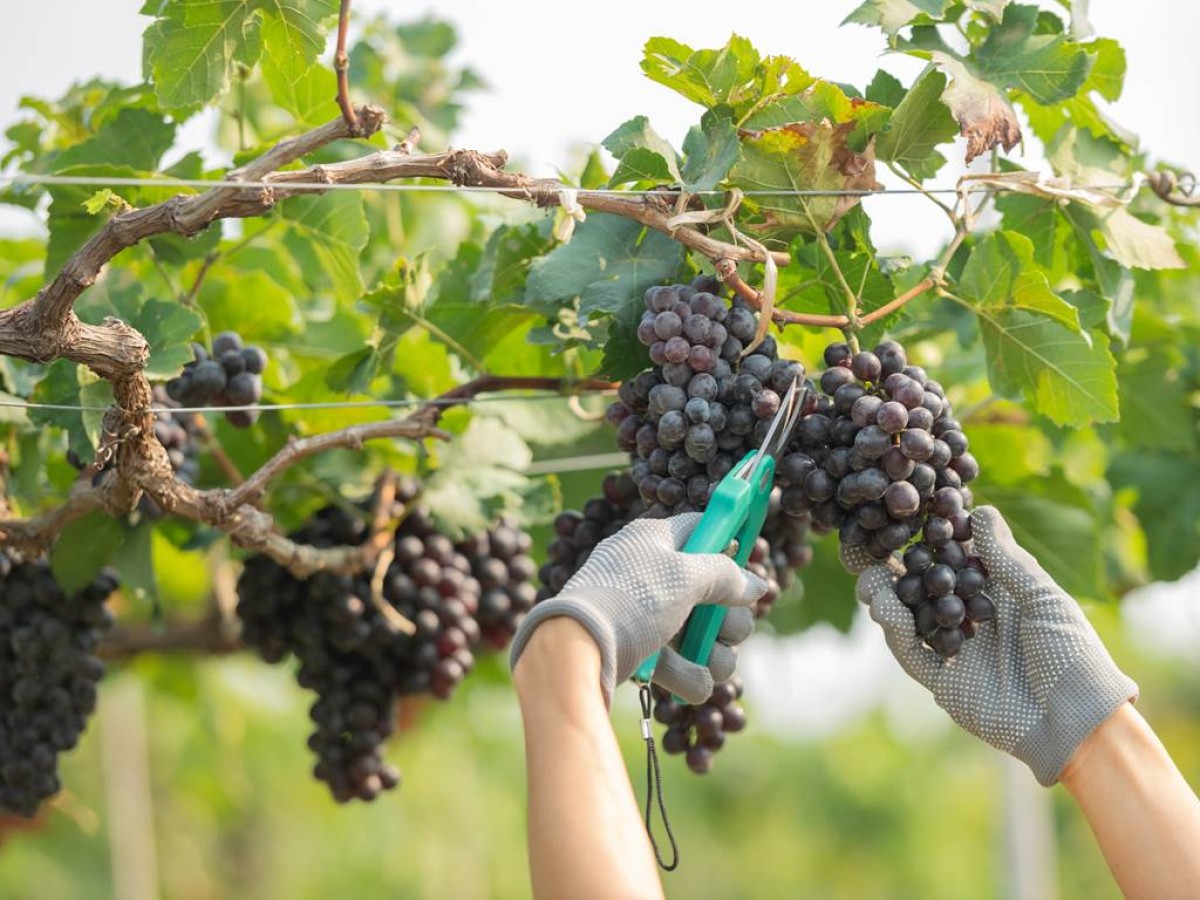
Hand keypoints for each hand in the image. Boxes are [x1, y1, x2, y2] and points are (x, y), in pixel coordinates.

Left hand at [511, 513, 766, 705]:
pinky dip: (688, 674)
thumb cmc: (630, 600)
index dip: (729, 541)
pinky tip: (691, 683)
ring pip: (702, 633)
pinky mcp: (639, 650)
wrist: (578, 651)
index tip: (749, 559)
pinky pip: (679, 662)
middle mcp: (650, 573)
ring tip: (710, 662)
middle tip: (725, 629)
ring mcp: (644, 614)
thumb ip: (726, 575)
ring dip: (715, 652)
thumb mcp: (684, 577)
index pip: (701, 527)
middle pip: (712, 591)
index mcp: (654, 540)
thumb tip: (757, 584)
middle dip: (729, 617)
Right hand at [850, 506, 1137, 785]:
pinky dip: (896, 631)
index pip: (955, 559)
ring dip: (887, 596)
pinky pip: (912, 653)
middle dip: (894, 567)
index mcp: (998, 594)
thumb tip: (980, 511)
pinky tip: (886, 611)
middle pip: (923, 586)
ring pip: (910, 617)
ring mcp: (955, 650)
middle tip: (864, 547)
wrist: (1079, 723)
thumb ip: (1008, 560)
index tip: (904, 514)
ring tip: (869, 579)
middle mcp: (972, 618)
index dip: (930, 539)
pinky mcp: (943, 681)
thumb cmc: (1075, 655)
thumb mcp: (1045, 599)